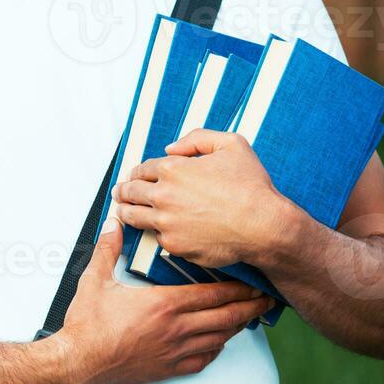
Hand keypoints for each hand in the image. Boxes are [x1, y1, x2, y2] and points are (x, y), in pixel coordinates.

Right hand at [53, 216, 272, 383]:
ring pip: (218, 339)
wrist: (77, 363)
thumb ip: (108, 249)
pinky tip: (220, 342)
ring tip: (251, 315)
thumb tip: (113, 223)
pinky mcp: (167, 370)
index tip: (255, 281)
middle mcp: (176, 329)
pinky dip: (217, 349)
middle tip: (268, 298)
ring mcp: (174, 352)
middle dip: (250, 306)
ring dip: (238, 326)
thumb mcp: (94, 280)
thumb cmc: (87, 323)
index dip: (238, 288)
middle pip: (225, 317)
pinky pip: (203, 360)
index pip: (212, 294)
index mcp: (164, 304)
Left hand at [111, 128, 287, 268]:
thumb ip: (197, 138)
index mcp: (173, 169)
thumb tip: (170, 147)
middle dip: (123, 191)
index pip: (142, 169)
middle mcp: (164, 195)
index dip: (137, 172)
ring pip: (134, 217)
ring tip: (122, 211)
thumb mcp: (231, 144)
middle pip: (130, 192)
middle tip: (120, 192)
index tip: (135, 176)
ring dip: (125, 212)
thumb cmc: (251, 186)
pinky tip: (156, 230)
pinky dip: (156, 233)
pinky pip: (157, 237)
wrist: (264, 226)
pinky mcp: (174, 245)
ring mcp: (166, 222)